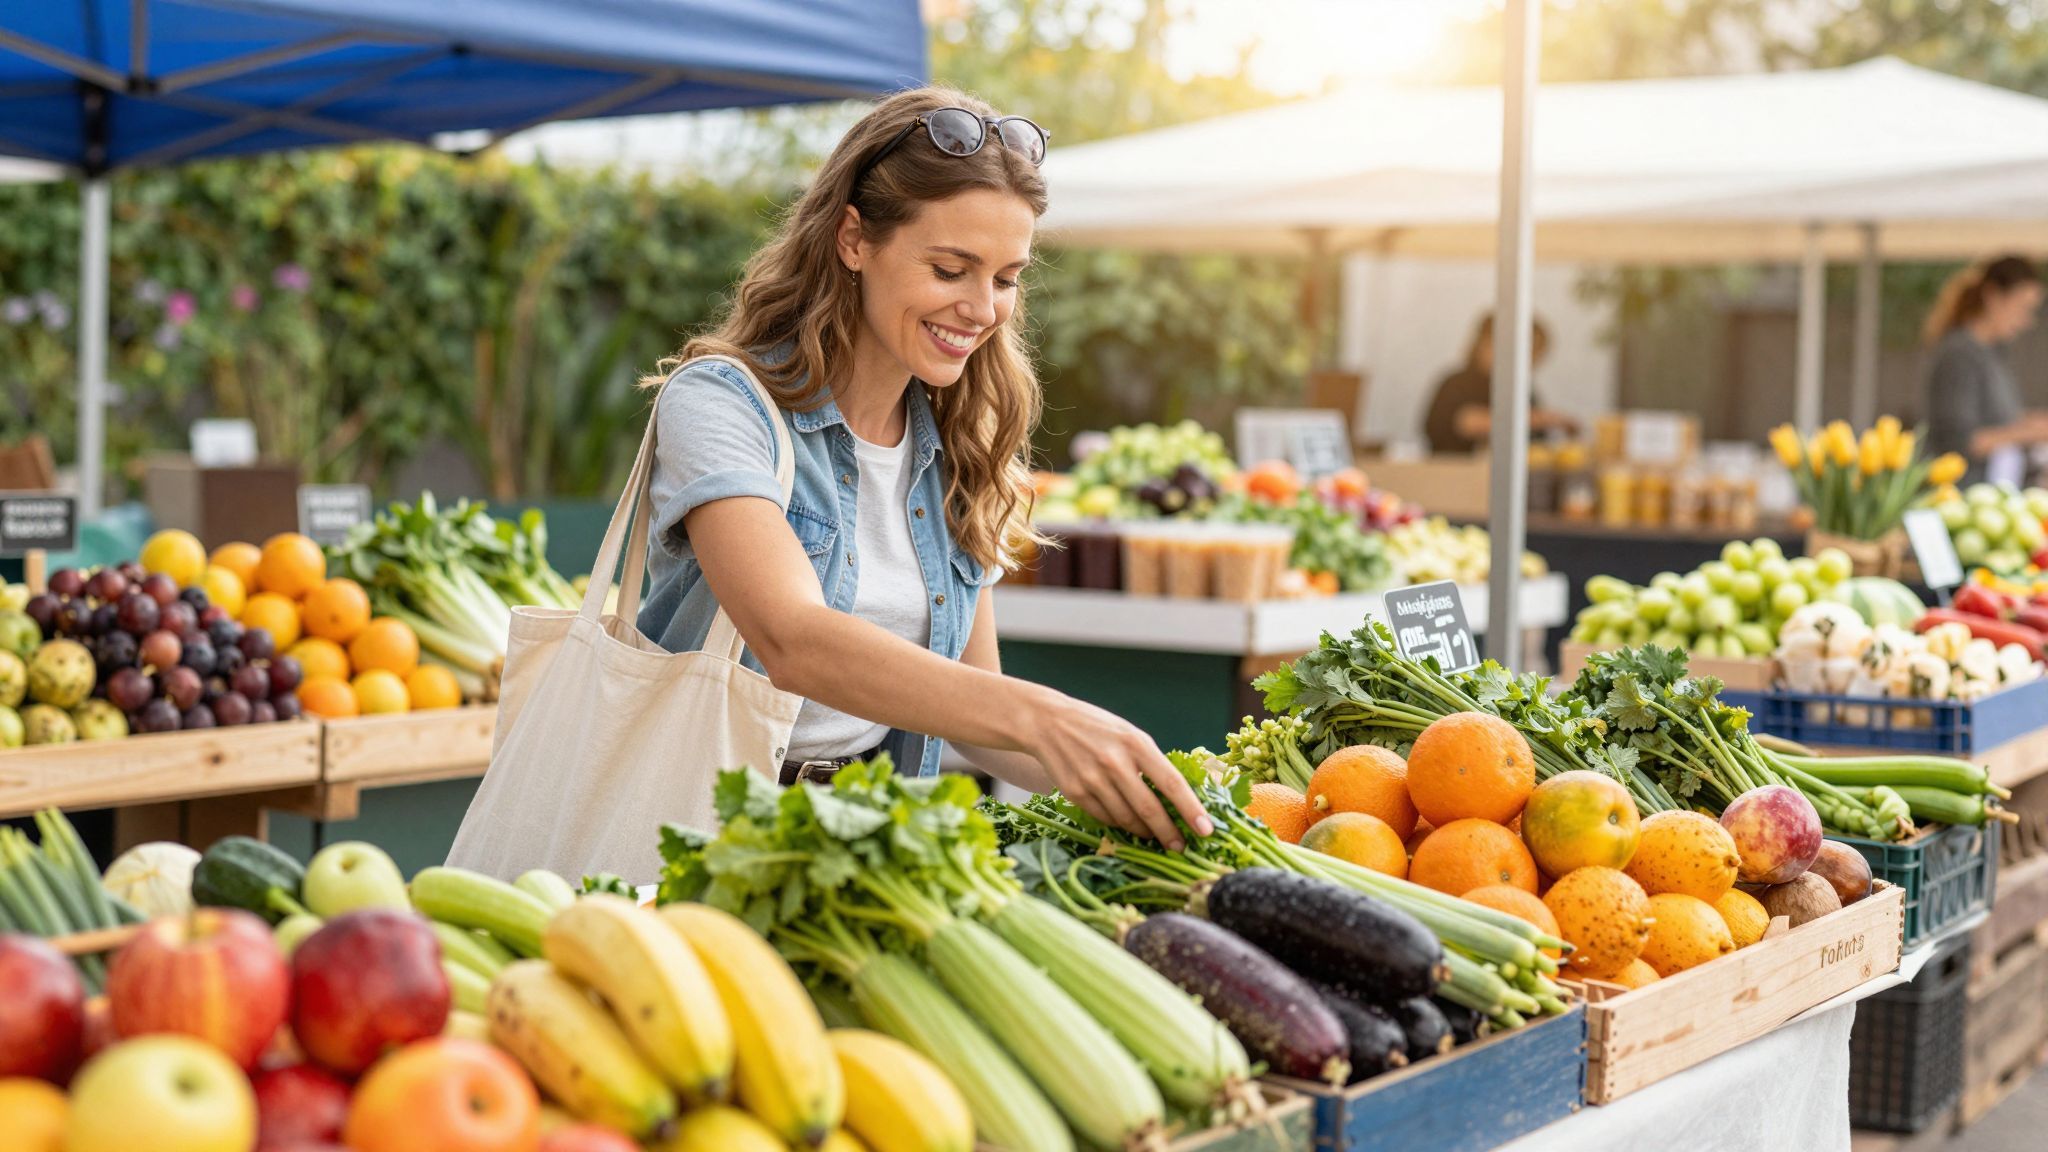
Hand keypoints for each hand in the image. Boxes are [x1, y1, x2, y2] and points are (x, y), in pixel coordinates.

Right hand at [1021, 689, 1214, 850]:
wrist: (1047, 722)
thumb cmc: (1096, 728)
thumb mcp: (1129, 734)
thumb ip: (1150, 762)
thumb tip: (1176, 797)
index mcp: (1136, 743)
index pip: (1171, 783)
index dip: (1191, 809)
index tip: (1206, 830)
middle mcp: (1115, 762)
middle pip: (1149, 809)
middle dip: (1169, 833)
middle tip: (1180, 846)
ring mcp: (1093, 779)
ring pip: (1126, 819)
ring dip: (1144, 832)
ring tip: (1153, 834)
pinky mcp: (1075, 792)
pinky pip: (1105, 818)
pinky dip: (1119, 824)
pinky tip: (1125, 821)